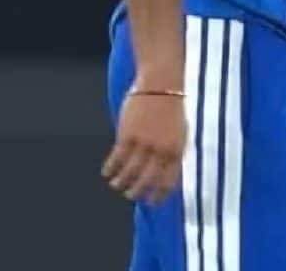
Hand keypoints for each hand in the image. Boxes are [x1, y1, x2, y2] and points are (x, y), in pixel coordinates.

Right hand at [102, 89, 186, 204]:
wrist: (160, 84)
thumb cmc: (171, 106)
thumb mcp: (180, 132)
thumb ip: (172, 151)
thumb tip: (162, 169)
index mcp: (177, 151)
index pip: (168, 181)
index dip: (158, 194)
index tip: (150, 202)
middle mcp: (161, 150)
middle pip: (147, 179)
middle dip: (138, 191)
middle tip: (130, 196)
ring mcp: (144, 143)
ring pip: (131, 170)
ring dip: (122, 181)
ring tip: (116, 187)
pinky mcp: (127, 133)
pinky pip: (118, 156)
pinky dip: (111, 166)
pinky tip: (106, 172)